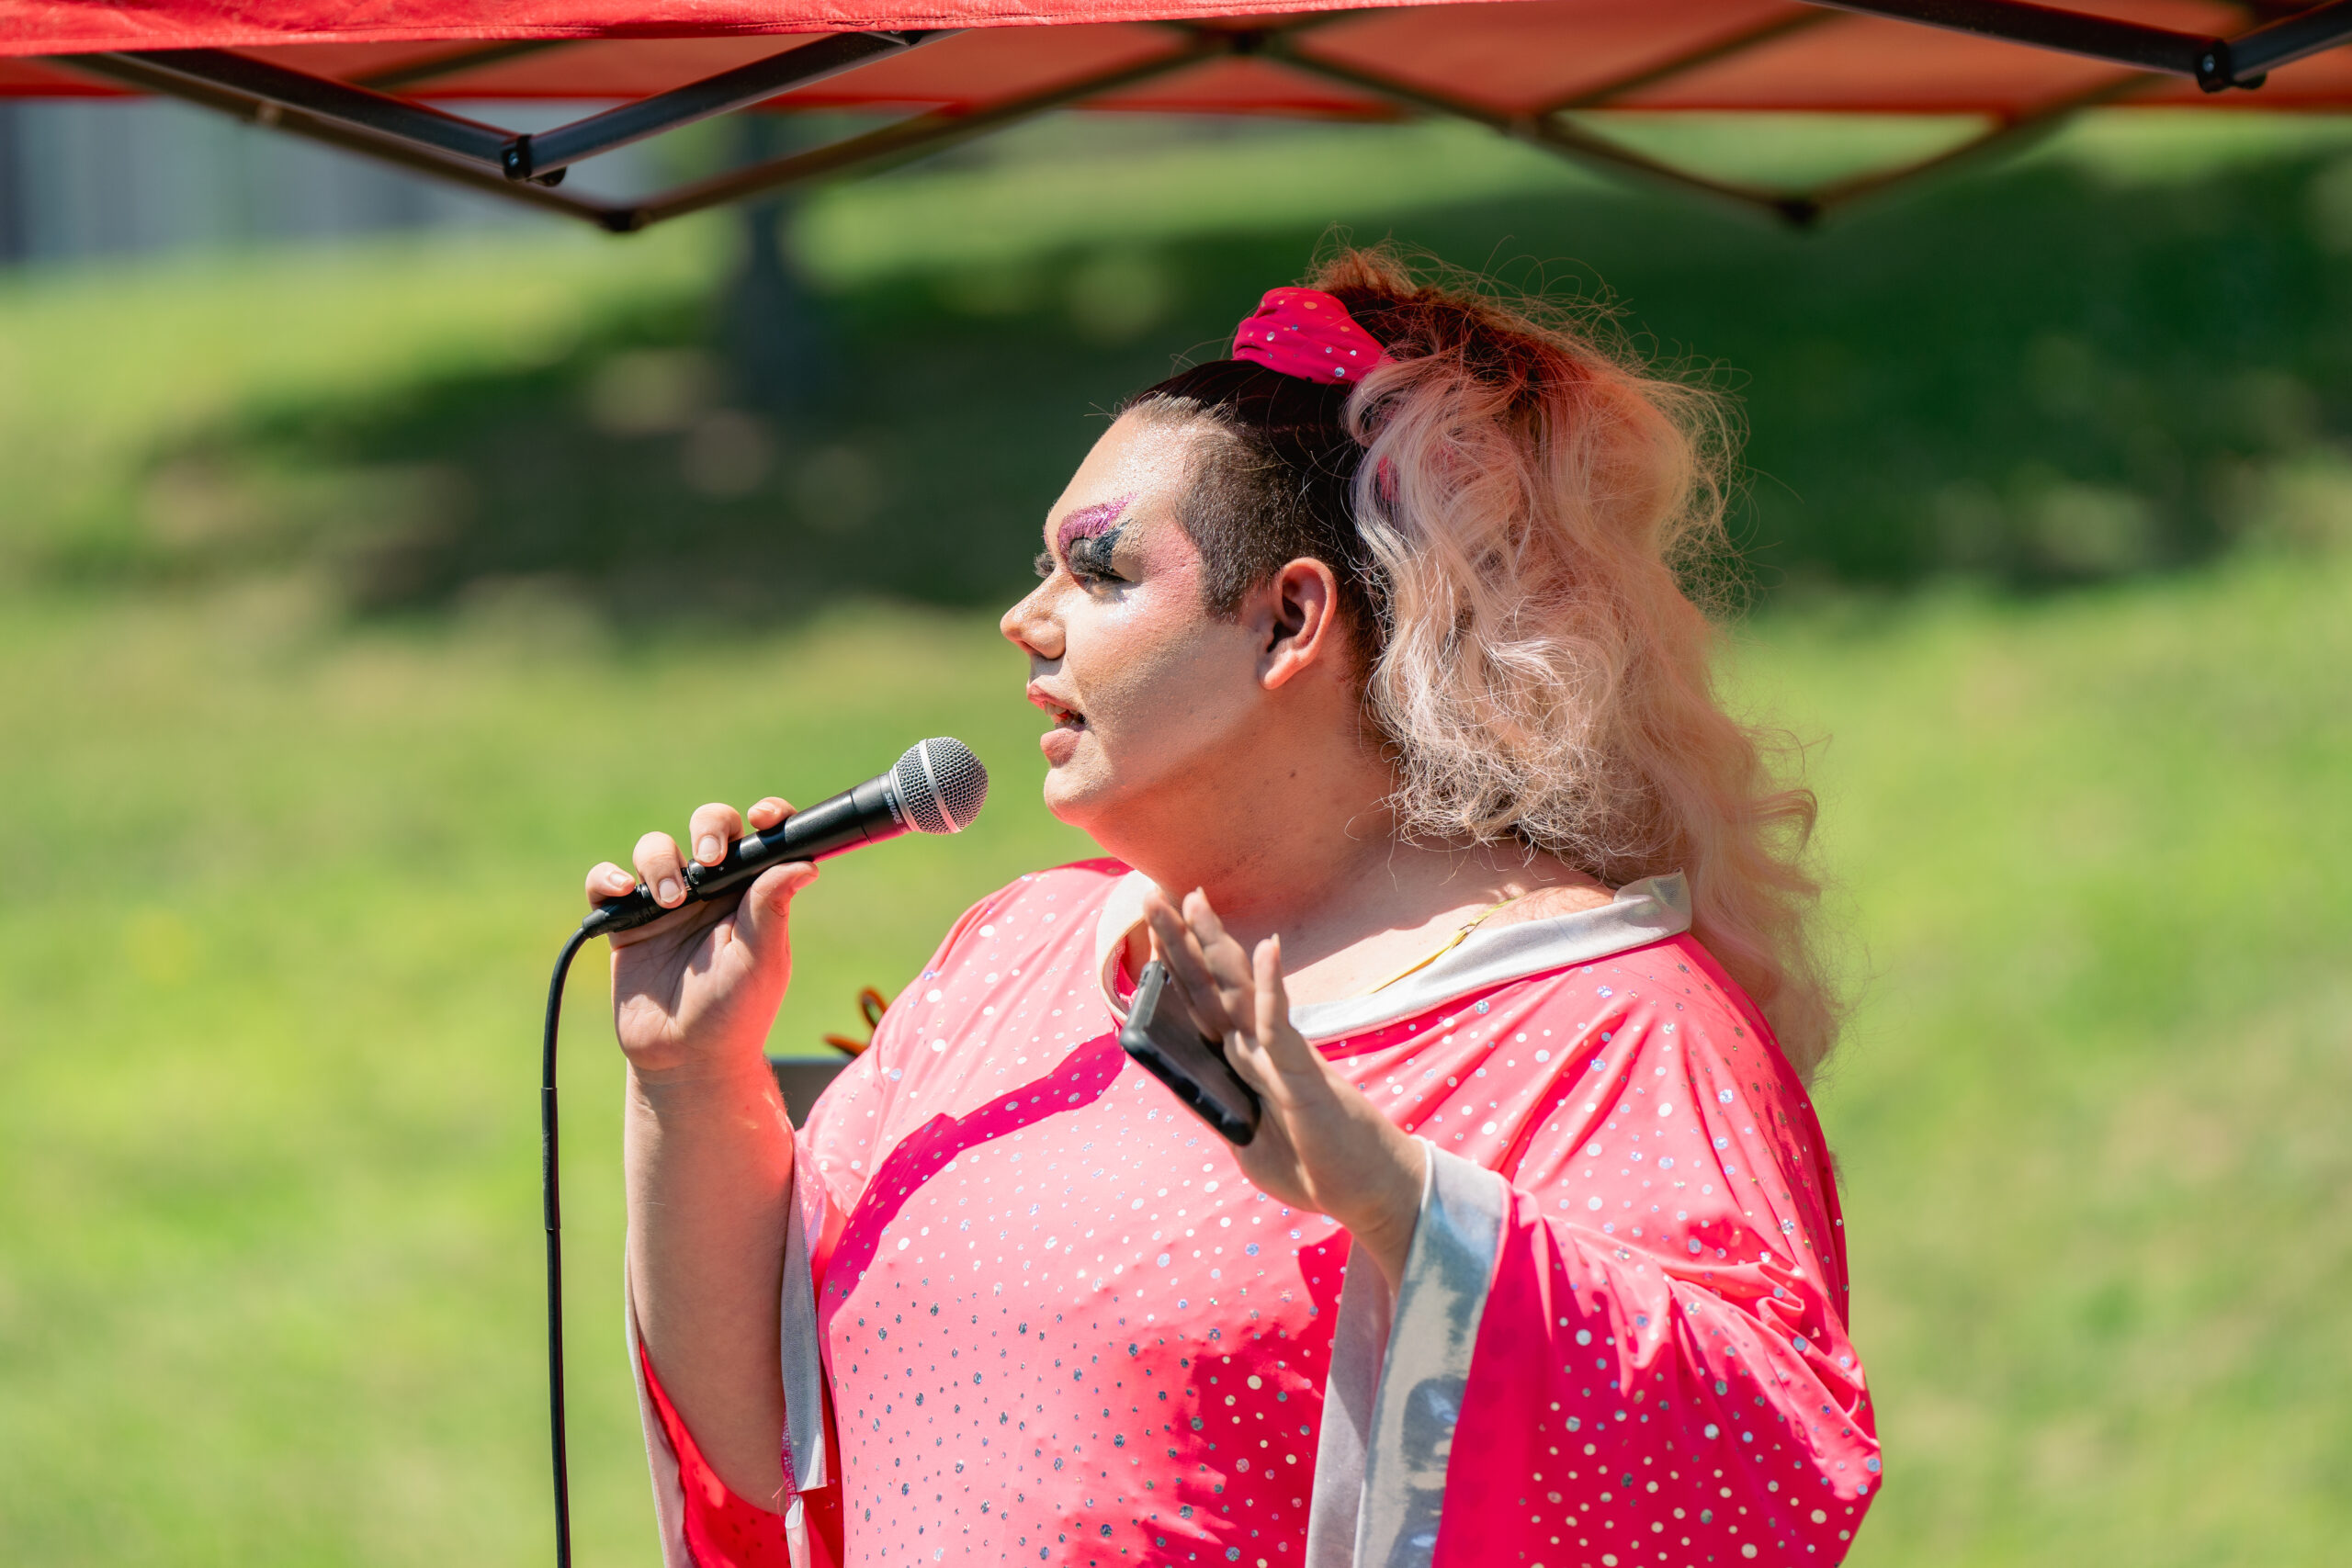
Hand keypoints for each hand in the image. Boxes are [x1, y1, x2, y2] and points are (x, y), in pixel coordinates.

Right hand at [586, 796, 817, 1081]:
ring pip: (655, 848)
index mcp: (750, 891)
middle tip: (708, 858)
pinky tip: (622, 893)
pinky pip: (606, 885)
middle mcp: (710, 889)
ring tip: (670, 900)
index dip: (766, 817)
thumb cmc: (735, 1012)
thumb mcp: (762, 960)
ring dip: (659, 862)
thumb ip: (773, 908)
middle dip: (707, 827)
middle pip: (706, 827)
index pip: (761, 838)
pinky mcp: (627, 923)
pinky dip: (607, 878)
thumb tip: (806, 862)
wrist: (687, 1059)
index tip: (764, 818)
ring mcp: (666, 903)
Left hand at [1143, 889, 1428, 1288]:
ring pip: (1238, 992)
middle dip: (1182, 941)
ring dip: (1214, 946)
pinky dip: (1270, 989)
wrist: (1369, 1190)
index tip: (1154, 930)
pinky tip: (1265, 949)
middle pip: (1211, 986)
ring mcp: (1279, 1055)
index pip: (1200, 1005)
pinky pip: (1280, 1026)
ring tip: (1193, 900)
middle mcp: (1258, 1048)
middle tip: (1154, 895)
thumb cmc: (1315, 1168)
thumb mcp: (1247, 1146)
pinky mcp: (1301, 1072)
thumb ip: (1218, 1111)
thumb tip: (1187, 1085)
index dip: (1177, 966)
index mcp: (1243, 1062)